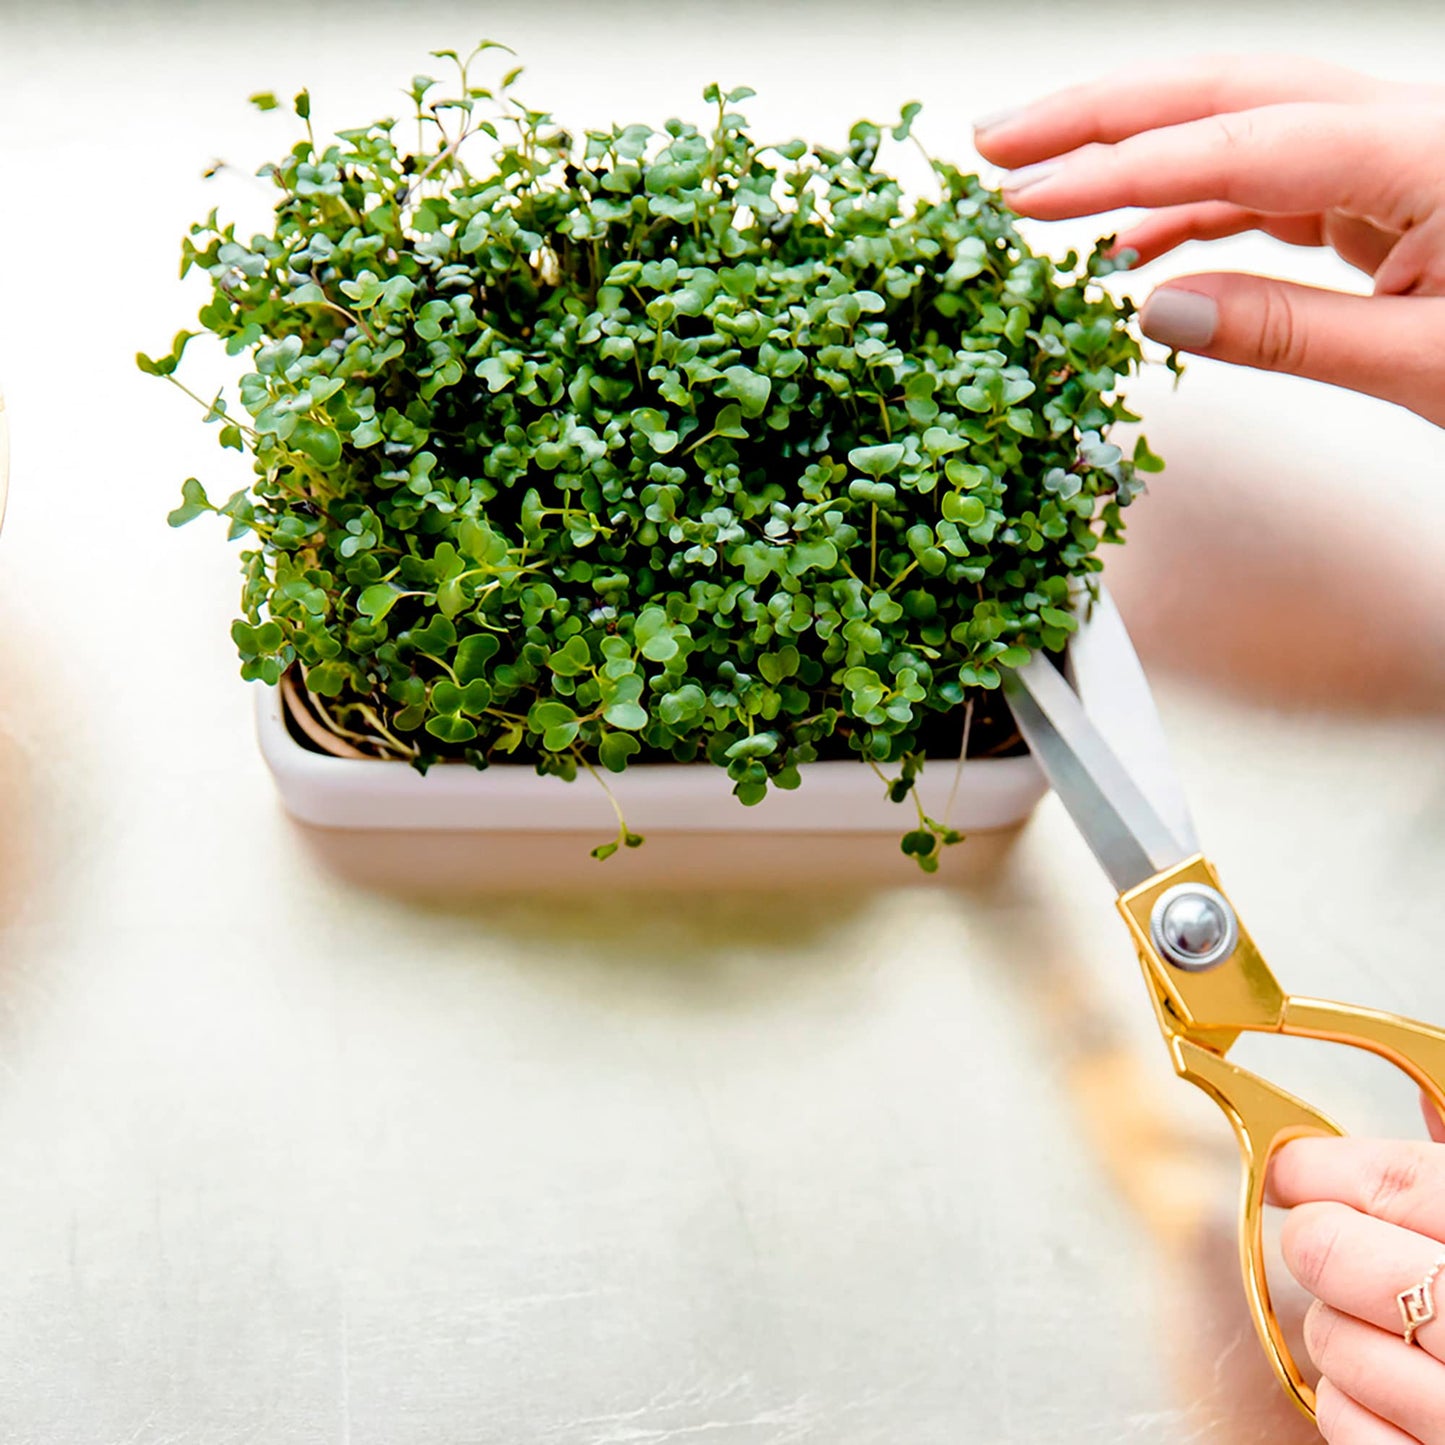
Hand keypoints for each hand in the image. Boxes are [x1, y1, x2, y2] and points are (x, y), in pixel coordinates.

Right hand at [973, 56, 1444, 426]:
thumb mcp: (1427, 364)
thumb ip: (1288, 333)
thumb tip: (1160, 307)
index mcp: (1431, 155)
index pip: (1239, 148)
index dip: (1119, 170)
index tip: (1029, 196)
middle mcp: (1408, 132)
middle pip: (1227, 92)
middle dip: (1102, 114)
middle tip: (1000, 143)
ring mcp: (1394, 155)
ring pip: (1237, 128)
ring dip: (1132, 157)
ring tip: (1042, 194)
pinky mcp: (1386, 189)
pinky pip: (1267, 182)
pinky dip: (1189, 208)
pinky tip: (1131, 243)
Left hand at [1271, 1106, 1444, 1442]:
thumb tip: (1424, 1107)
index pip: (1396, 1181)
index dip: (1324, 1167)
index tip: (1292, 1168)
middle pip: (1335, 1250)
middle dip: (1324, 1241)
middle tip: (1338, 1244)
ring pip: (1330, 1337)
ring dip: (1342, 1326)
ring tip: (1399, 1329)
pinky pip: (1344, 1421)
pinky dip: (1355, 1403)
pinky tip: (1405, 1391)